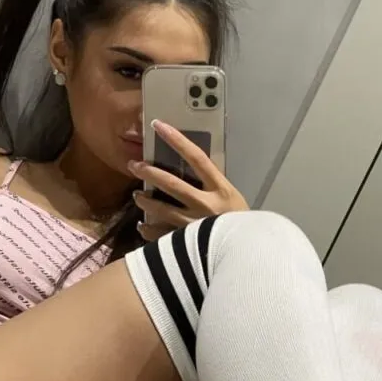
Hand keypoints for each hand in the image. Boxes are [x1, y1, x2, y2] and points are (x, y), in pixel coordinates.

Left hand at [128, 120, 247, 240]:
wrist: (248, 255)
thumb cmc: (244, 226)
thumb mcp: (234, 201)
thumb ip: (214, 188)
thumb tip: (195, 174)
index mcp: (220, 190)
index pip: (196, 158)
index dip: (176, 140)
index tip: (158, 125)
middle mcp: (205, 205)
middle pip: (172, 184)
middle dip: (150, 172)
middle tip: (134, 165)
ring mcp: (193, 225)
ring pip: (161, 210)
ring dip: (145, 201)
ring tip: (138, 196)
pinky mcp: (186, 244)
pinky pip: (160, 236)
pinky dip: (148, 230)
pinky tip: (142, 226)